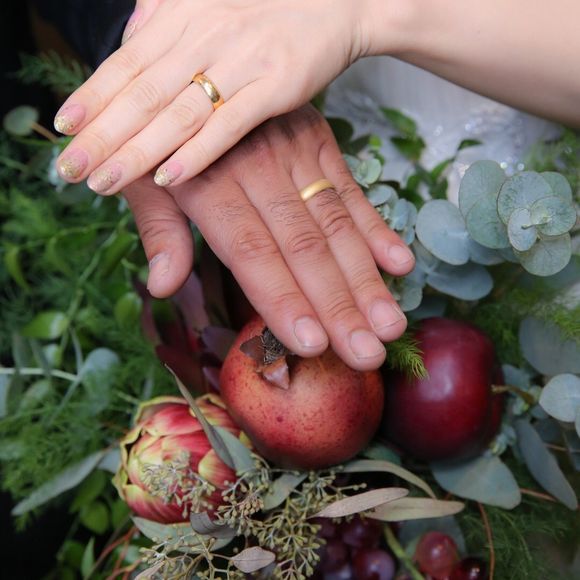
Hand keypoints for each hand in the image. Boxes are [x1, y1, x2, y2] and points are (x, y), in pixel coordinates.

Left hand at [52, 0, 378, 193]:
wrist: (336, 0)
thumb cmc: (267, 5)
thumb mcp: (208, 0)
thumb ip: (164, 18)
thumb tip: (128, 38)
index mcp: (183, 14)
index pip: (126, 62)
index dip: (92, 96)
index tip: (64, 128)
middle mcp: (206, 35)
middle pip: (143, 93)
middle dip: (102, 135)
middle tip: (70, 169)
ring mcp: (241, 62)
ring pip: (178, 113)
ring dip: (138, 151)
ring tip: (105, 181)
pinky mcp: (275, 87)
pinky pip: (228, 126)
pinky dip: (197, 153)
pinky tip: (168, 178)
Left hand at [124, 106, 414, 370]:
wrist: (192, 70)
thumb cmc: (162, 140)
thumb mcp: (143, 178)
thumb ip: (159, 231)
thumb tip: (162, 286)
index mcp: (208, 185)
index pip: (252, 253)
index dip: (283, 299)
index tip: (313, 344)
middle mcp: (257, 170)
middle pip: (304, 247)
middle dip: (339, 305)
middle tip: (368, 352)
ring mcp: (293, 154)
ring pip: (335, 224)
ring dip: (366, 277)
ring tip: (391, 324)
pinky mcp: (318, 143)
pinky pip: (350, 190)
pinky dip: (376, 228)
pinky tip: (400, 263)